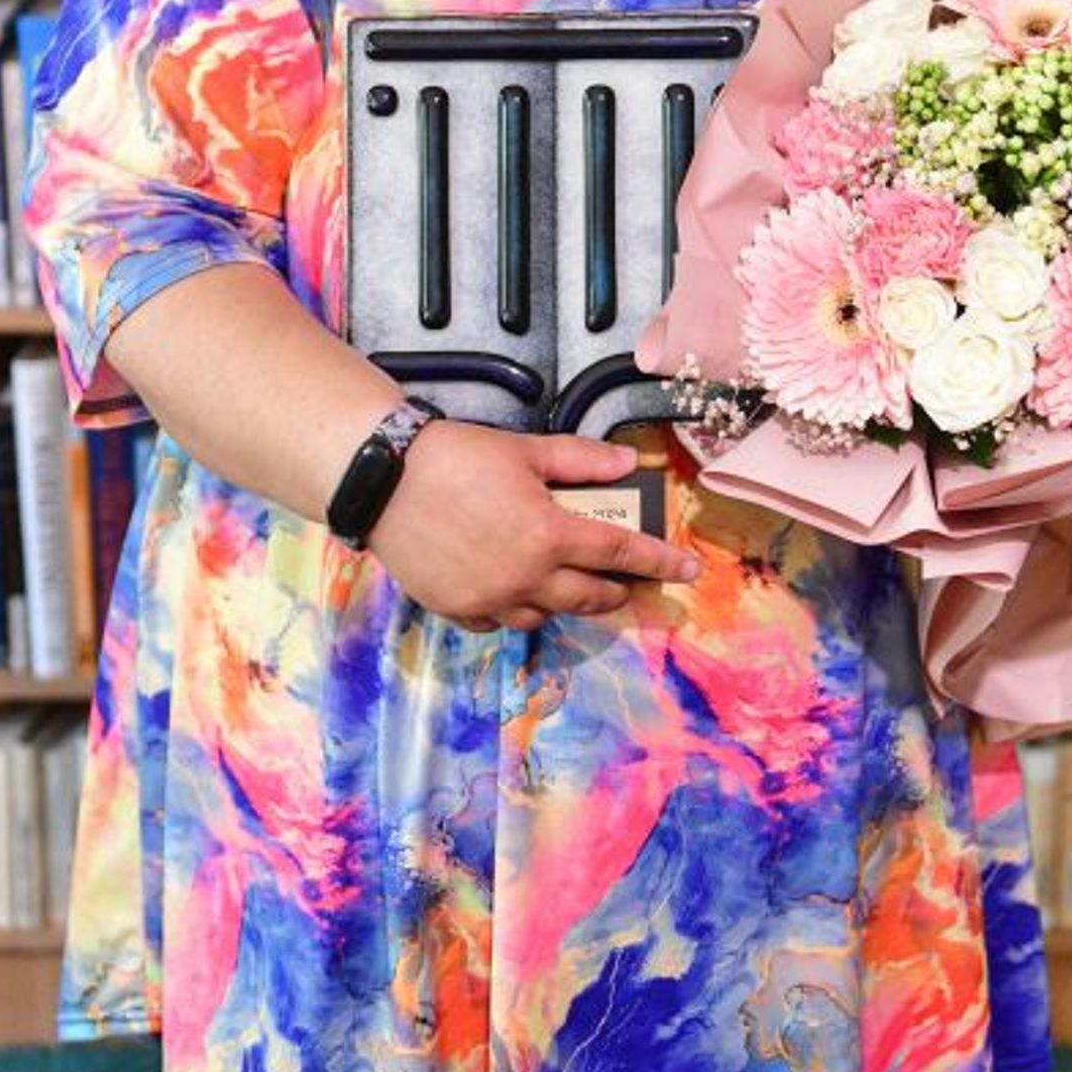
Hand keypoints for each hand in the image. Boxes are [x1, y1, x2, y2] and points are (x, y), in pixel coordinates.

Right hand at [367, 420, 699, 629]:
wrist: (383, 478)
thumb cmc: (457, 457)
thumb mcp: (527, 449)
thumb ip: (582, 461)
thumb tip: (630, 463)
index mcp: (550, 535)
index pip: (621, 554)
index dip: (659, 562)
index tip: (688, 571)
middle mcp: (526, 577)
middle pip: (590, 597)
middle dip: (617, 591)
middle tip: (628, 583)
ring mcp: (490, 599)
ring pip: (546, 614)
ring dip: (566, 600)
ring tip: (568, 581)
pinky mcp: (458, 610)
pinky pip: (501, 622)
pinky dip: (517, 608)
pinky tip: (516, 589)